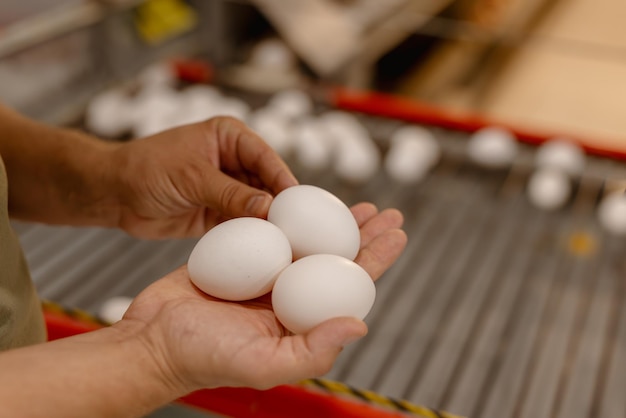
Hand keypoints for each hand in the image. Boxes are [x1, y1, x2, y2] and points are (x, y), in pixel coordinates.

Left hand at [111, 117, 297, 238]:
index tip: (298, 201)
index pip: (265, 156)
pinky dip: (250, 234)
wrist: (113, 194)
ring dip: (266, 221)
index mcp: (229, 137)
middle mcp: (233, 161)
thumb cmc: (146, 169)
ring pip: (257, 205)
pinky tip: (262, 246)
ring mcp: (226, 188)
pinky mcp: (218, 212)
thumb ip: (230, 193)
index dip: (282, 178)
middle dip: (279, 203)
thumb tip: (267, 207)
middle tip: (297, 227)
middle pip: (267, 182)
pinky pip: (241, 223)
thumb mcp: (192, 178)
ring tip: (284, 240)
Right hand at [120, 203, 406, 391]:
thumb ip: (312, 350)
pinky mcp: (238, 259)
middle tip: (387, 211)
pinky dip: (289, 217)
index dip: (376, 260)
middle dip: (364, 236)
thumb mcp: (261, 364)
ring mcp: (263, 278)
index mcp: (299, 323)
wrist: (151, 340)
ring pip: (307, 244)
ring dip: (333, 224)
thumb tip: (360, 324)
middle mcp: (287, 300)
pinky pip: (269, 234)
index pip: (348, 288)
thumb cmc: (202, 358)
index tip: (398, 234)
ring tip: (358, 204)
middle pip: (334, 262)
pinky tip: (305, 202)